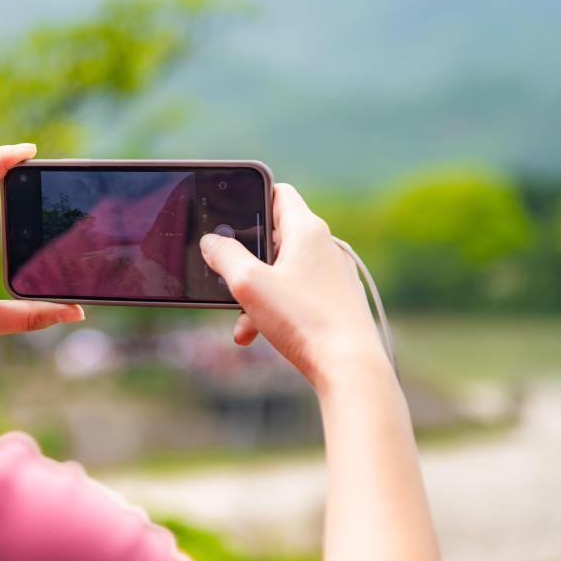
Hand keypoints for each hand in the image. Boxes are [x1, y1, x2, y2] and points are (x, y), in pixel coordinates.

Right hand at [198, 183, 388, 394]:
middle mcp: (324, 247)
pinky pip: (294, 295)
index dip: (251, 198)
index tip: (228, 215)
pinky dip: (273, 309)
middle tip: (225, 277)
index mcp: (307, 230)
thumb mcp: (249, 283)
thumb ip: (224, 256)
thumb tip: (211, 241)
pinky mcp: (334, 301)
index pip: (277, 193)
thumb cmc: (303, 320)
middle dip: (245, 260)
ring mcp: (331, 275)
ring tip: (240, 321)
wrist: (349, 367)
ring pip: (280, 272)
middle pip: (274, 238)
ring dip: (254, 293)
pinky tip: (256, 334)